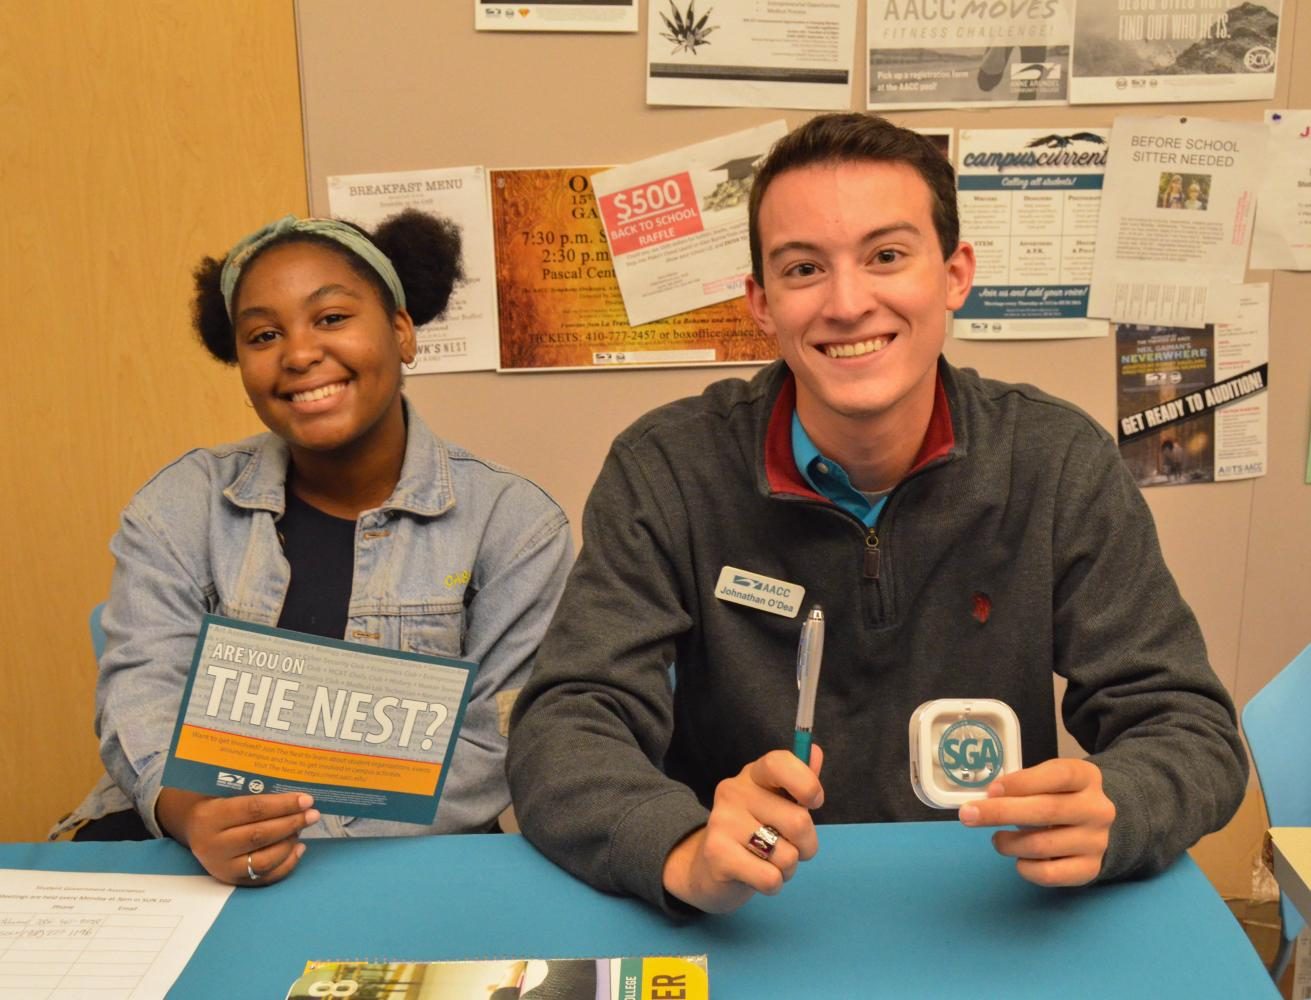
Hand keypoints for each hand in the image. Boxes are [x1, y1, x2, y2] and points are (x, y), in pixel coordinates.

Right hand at [155, 788, 319, 886]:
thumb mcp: (226, 791)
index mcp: (211, 816)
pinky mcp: (231, 881)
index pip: (253, 810)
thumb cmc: (217, 802)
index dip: (283, 805)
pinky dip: (286, 864)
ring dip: (289, 844)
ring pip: (264, 860)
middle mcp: (214, 845)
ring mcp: (222, 867)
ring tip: (302, 829)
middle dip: (291, 823)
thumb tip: (295, 793)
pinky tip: (299, 848)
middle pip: (260, 835)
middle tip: (312, 814)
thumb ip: (254, 791)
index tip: (306, 799)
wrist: (193, 827)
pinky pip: (264, 878)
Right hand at [662, 746, 823, 913]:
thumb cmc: (754, 832)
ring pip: (787, 855)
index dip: (806, 783)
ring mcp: (722, 821)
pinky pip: (770, 878)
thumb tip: (816, 752)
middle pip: (798, 822)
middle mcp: (734, 791)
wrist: (709, 869)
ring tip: (768, 862)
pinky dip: (773, 884)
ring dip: (788, 868)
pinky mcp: (717, 854)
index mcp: (753, 775)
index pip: (779, 762)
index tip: (814, 803)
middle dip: (807, 846)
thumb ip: (799, 782)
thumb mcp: (778, 804)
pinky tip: (755, 876)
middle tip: (789, 847)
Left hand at [958, 758, 1114, 886]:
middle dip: (1000, 812)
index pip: (1058, 775)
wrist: (1096, 827)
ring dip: (1009, 843)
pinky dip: (1025, 868)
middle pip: (1046, 811)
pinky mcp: (1090, 868)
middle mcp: (1097, 809)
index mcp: (1086, 777)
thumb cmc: (1061, 797)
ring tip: (997, 839)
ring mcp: (1096, 841)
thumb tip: (984, 800)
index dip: (1021, 782)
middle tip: (968, 815)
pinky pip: (1049, 874)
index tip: (991, 790)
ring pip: (1043, 845)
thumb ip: (1024, 785)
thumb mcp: (1049, 780)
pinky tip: (1018, 859)